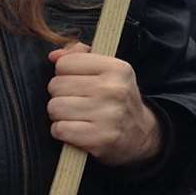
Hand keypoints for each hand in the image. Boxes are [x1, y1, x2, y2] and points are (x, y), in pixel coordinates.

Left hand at [47, 42, 161, 166]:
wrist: (141, 133)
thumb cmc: (117, 99)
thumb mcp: (108, 71)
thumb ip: (80, 56)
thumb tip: (54, 56)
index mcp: (116, 68)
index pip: (65, 64)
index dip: (65, 74)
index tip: (77, 82)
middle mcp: (114, 89)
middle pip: (56, 85)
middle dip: (60, 95)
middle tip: (75, 101)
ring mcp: (108, 115)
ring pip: (55, 107)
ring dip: (59, 114)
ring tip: (75, 115)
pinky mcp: (99, 138)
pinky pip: (59, 129)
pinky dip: (61, 131)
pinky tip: (75, 129)